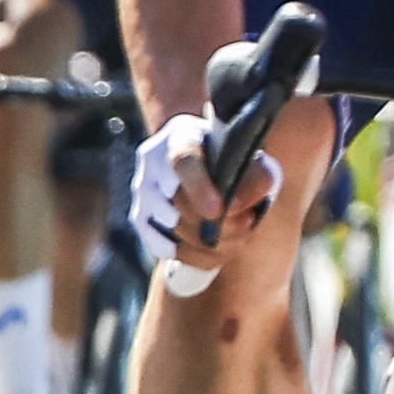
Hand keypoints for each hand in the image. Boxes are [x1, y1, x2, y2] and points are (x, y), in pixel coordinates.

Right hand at [133, 108, 282, 288]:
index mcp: (180, 137)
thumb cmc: (230, 157)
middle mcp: (152, 162)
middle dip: (215, 221)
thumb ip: (253, 177)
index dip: (198, 187)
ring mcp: (142, 190)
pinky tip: (216, 255)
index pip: (183, 161)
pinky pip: (161, 246)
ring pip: (171, 225)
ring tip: (239, 238)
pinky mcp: (139, 217)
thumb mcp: (248, 156)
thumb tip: (235, 208)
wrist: (202, 156)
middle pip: (177, 201)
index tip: (218, 211)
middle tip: (248, 224)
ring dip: (209, 240)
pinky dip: (191, 255)